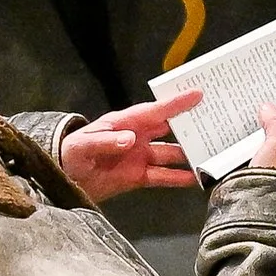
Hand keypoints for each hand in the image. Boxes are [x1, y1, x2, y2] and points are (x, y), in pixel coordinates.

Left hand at [59, 89, 202, 202]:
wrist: (62, 180)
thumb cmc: (68, 155)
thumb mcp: (82, 146)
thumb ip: (105, 142)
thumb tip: (131, 140)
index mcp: (123, 123)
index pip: (154, 111)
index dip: (175, 104)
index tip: (197, 95)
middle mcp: (136, 137)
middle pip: (168, 129)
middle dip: (189, 125)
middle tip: (214, 120)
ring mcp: (139, 157)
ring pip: (170, 153)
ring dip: (188, 154)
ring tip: (210, 154)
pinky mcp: (138, 176)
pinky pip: (163, 176)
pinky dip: (178, 178)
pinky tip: (194, 179)